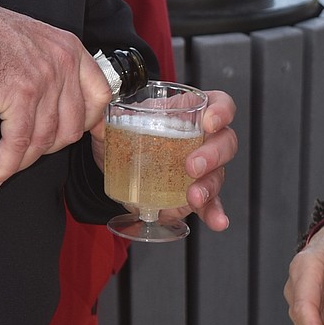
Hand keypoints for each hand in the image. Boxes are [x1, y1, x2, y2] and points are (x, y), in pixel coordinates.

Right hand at [0, 1, 110, 189]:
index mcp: (70, 49)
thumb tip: (61, 104)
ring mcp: (44, 81)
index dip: (90, 123)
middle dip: (51, 146)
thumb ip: (55, 68)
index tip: (77, 135)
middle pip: (72, 126)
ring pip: (44, 139)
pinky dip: (7, 164)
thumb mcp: (37, 41)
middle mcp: (63, 64)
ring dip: (25, 159)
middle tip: (33, 149)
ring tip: (10, 164)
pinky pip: (19, 143)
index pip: (99, 95)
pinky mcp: (20, 96)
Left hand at [89, 87, 236, 231]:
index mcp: (187, 110)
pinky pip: (210, 203)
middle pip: (225, 141)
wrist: (114, 158)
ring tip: (193, 197)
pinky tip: (217, 221)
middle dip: (212, 155)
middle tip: (192, 166)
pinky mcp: (195, 192)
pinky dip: (213, 212)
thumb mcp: (118, 115)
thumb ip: (110, 113)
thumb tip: (98, 117)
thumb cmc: (123, 129)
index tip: (208, 122)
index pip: (219, 103)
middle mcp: (201, 137)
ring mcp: (203, 167)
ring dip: (209, 186)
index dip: (221, 110)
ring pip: (218, 174)